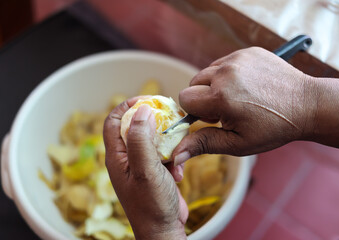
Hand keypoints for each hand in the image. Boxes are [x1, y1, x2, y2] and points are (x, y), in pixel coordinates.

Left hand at [103, 98, 187, 239]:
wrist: (164, 230)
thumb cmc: (150, 204)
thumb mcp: (145, 169)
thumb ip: (141, 139)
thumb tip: (142, 110)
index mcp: (117, 156)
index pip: (114, 121)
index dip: (127, 107)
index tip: (147, 101)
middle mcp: (127, 158)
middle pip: (136, 127)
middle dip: (153, 122)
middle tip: (169, 119)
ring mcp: (142, 165)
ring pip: (153, 140)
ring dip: (167, 143)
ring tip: (174, 155)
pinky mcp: (156, 171)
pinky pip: (165, 154)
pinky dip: (174, 158)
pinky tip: (178, 172)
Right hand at [172, 47, 316, 164]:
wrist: (307, 105)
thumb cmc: (273, 128)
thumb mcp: (237, 143)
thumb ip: (204, 144)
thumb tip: (175, 156)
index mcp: (221, 96)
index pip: (184, 98)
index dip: (197, 112)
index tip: (216, 118)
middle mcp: (226, 72)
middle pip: (193, 83)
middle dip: (204, 97)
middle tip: (228, 108)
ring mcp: (237, 58)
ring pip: (207, 72)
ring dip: (216, 85)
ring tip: (239, 97)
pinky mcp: (247, 51)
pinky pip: (224, 62)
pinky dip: (229, 74)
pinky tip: (247, 86)